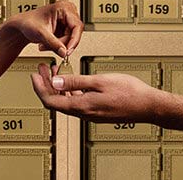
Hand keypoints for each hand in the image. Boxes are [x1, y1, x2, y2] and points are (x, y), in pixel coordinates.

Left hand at [3, 0, 83, 57]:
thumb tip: (64, 52)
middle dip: (63, 43)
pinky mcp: (64, 28)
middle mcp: (68, 12)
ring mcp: (66, 20)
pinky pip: (66, 41)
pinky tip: (48, 43)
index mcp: (64, 7)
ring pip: (71, 39)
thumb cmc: (28, 22)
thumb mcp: (41, 33)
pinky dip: (57, 45)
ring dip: (59, 46)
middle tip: (53, 49)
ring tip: (45, 45)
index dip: (74, 40)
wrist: (21, 26)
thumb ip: (53, 43)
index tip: (68, 50)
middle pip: (74, 33)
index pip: (77, 26)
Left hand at [30, 64, 170, 123]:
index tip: (34, 75)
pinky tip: (72, 81)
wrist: (148, 105)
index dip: (39, 88)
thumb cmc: (129, 92)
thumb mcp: (99, 81)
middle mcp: (84, 113)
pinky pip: (77, 102)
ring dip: (58, 87)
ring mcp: (91, 113)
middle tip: (42, 69)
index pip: (50, 101)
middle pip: (56, 102)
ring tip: (55, 71)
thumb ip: (76, 82)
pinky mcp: (97, 111)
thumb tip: (55, 83)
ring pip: (66, 102)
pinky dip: (70, 91)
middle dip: (46, 84)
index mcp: (82, 107)